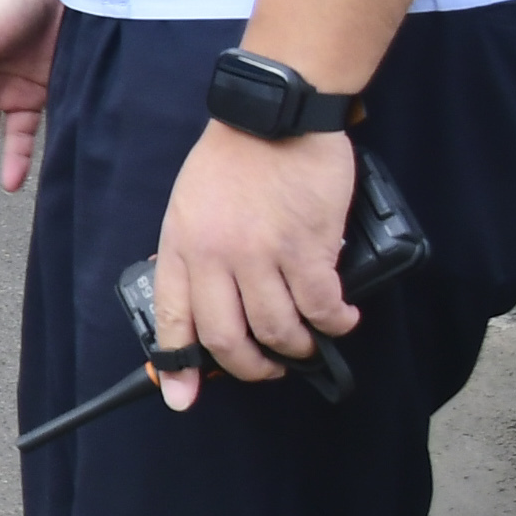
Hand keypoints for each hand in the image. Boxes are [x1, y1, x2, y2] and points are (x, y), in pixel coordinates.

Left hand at [150, 123, 357, 402]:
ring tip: (308, 342)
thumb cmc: (231, 160)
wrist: (274, 117)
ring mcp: (261, 255)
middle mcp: (215, 257)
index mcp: (181, 248)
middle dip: (253, 368)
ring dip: (298, 347)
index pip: (174, 320)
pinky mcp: (306, 247)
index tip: (182, 398)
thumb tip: (203, 302)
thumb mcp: (189, 207)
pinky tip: (341, 318)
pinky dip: (336, 322)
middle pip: (229, 340)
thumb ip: (194, 255)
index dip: (178, 367)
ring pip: (280, 330)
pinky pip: (322, 306)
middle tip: (270, 368)